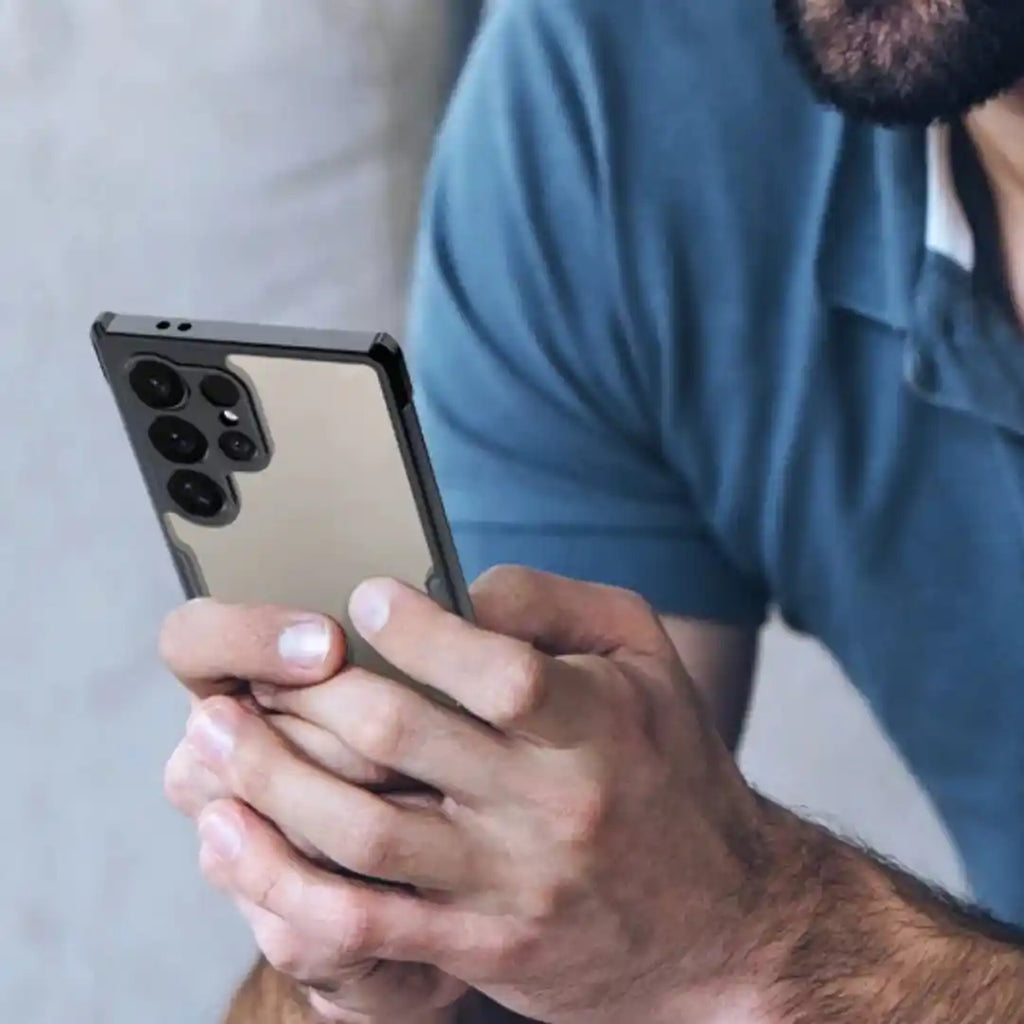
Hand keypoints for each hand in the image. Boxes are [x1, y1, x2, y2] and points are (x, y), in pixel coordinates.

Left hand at [179, 568, 796, 1023]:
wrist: (720, 924)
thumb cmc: (672, 768)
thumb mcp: (647, 658)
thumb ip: (558, 602)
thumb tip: (457, 584)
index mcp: (596, 726)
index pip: (497, 672)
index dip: (417, 629)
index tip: (365, 598)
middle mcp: (550, 807)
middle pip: (398, 741)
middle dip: (306, 694)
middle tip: (252, 664)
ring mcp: (507, 885)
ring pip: (359, 834)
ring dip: (269, 778)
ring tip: (213, 735)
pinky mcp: (477, 944)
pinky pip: (359, 920)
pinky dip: (280, 879)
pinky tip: (232, 835)